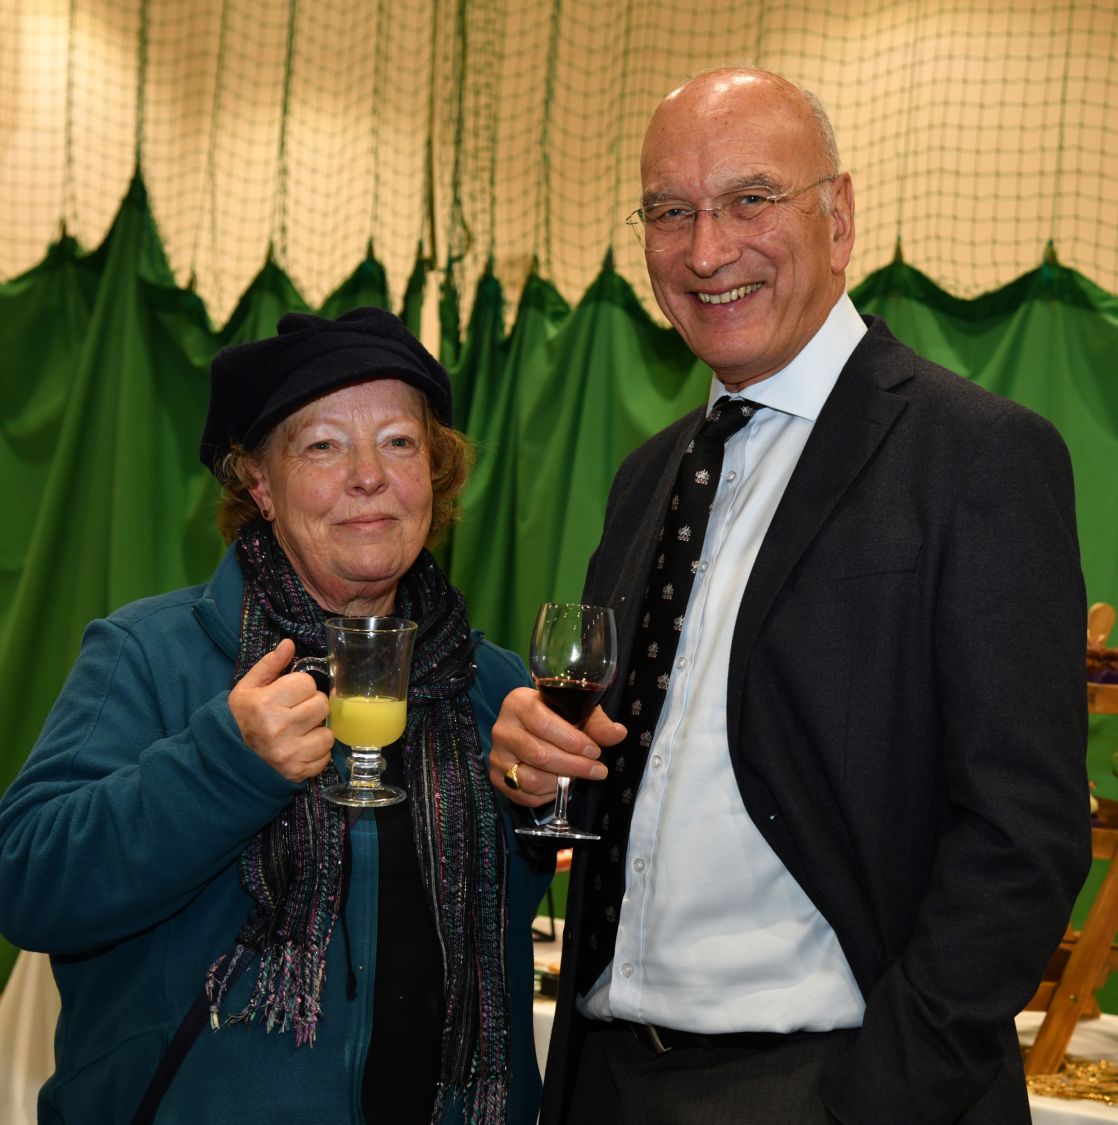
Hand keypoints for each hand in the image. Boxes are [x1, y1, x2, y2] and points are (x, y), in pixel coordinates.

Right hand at [228, 638, 333, 781]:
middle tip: (297, 711)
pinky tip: (302, 746)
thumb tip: (289, 644)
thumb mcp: (248, 687)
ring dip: (318, 729)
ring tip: (301, 729)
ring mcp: (288, 753)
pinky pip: (326, 755)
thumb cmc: (243, 717)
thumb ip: (270, 664)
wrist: (230, 757)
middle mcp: (277, 729)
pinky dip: (318, 750)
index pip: (307, 683)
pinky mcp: (298, 771)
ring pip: (328, 732)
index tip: (290, 694)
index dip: (301, 686)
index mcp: (264, 704)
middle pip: (322, 705)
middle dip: (312, 705)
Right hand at [489, 686, 626, 807]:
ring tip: (578, 776)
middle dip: (574, 766)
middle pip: (539, 754)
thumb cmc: (556, 717)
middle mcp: (502, 728)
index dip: (572, 741)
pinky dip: (547, 794)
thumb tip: (618, 733)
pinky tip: (560, 784)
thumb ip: (597, 723)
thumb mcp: (577, 712)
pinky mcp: (496, 777)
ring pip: (531, 779)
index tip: (595, 751)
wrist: (528, 727)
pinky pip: (524, 795)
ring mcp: (497, 755)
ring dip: (560, 782)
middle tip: (598, 770)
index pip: (543, 723)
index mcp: (519, 702)